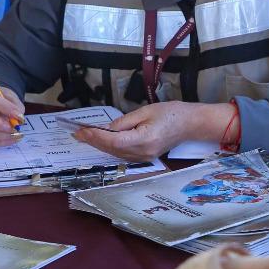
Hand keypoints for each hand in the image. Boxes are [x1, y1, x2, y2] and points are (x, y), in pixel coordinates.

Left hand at [73, 101, 213, 161]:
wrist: (191, 124)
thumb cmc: (172, 114)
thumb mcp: (146, 111)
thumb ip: (124, 121)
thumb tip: (108, 128)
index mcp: (144, 140)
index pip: (114, 141)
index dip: (96, 136)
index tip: (82, 131)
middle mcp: (143, 153)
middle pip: (112, 149)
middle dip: (94, 141)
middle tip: (78, 133)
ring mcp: (144, 157)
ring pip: (116, 153)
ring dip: (100, 145)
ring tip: (85, 136)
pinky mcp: (145, 157)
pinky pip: (123, 154)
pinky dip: (110, 147)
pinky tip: (102, 141)